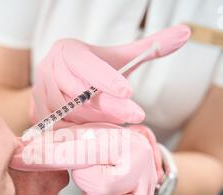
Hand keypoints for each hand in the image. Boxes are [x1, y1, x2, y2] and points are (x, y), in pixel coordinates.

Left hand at [10, 123, 159, 194]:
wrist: (124, 150)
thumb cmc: (95, 139)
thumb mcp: (75, 130)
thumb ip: (51, 140)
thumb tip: (21, 153)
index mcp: (126, 142)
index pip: (84, 154)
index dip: (51, 156)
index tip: (24, 157)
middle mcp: (142, 168)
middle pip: (105, 186)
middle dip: (85, 182)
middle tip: (82, 173)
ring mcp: (144, 194)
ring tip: (92, 194)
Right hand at [31, 25, 190, 127]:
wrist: (66, 84)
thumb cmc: (96, 72)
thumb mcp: (121, 59)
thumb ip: (151, 47)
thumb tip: (185, 33)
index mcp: (68, 50)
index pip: (86, 65)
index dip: (107, 79)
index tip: (128, 92)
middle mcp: (49, 68)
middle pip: (79, 93)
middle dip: (109, 107)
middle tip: (135, 116)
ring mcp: (40, 93)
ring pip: (70, 114)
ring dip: (95, 122)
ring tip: (115, 124)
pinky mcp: (37, 114)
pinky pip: (60, 128)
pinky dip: (80, 133)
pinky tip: (96, 134)